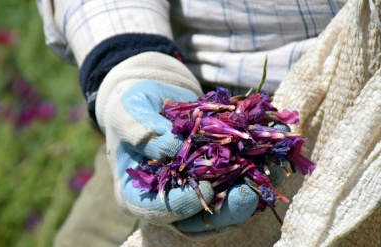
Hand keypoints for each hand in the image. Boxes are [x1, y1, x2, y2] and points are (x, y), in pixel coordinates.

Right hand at [96, 52, 285, 230]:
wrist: (156, 93)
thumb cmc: (132, 104)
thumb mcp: (128, 111)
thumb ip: (143, 131)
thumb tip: (174, 149)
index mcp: (137, 191)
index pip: (157, 211)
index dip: (182, 207)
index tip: (207, 192)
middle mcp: (167, 196)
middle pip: (196, 219)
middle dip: (226, 210)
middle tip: (248, 195)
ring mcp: (193, 187)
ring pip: (223, 206)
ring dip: (249, 195)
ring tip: (270, 177)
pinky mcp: (215, 174)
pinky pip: (236, 182)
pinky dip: (257, 174)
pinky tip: (273, 162)